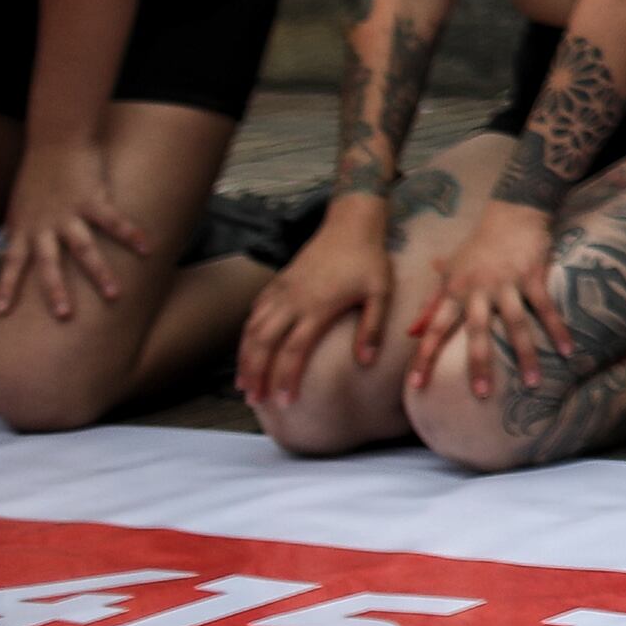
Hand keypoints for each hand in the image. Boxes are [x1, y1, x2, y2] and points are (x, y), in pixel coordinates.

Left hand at [0, 138, 149, 322]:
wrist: (55, 138)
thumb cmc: (38, 173)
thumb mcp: (20, 205)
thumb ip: (22, 230)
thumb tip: (19, 251)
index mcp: (25, 227)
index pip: (11, 264)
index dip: (6, 288)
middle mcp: (44, 225)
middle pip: (48, 264)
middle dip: (55, 291)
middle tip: (64, 316)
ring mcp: (69, 213)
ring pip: (84, 249)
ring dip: (99, 274)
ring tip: (114, 295)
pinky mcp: (93, 198)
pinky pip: (113, 221)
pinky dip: (131, 235)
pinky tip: (147, 249)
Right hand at [237, 200, 396, 407]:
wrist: (351, 224)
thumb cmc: (369, 260)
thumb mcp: (381, 292)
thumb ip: (372, 328)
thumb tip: (366, 362)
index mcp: (317, 308)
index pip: (293, 352)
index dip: (285, 378)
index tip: (285, 401)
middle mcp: (293, 301)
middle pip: (263, 344)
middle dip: (256, 374)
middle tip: (255, 399)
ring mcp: (282, 291)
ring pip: (253, 329)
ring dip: (245, 357)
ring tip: (244, 382)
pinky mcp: (279, 282)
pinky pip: (255, 311)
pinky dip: (247, 333)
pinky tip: (247, 347)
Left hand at [409, 197, 570, 398]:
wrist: (512, 212)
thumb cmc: (477, 246)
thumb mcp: (449, 272)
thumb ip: (432, 304)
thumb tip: (410, 332)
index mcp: (454, 291)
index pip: (435, 328)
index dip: (424, 356)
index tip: (415, 385)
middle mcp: (478, 289)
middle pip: (477, 331)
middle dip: (479, 364)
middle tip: (480, 394)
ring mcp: (507, 283)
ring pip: (515, 324)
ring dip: (525, 354)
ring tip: (533, 383)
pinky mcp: (533, 276)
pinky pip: (545, 308)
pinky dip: (557, 329)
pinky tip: (567, 351)